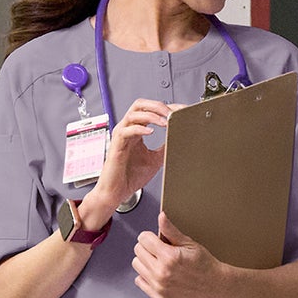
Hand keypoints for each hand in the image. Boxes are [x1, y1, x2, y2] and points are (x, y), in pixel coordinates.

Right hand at [88, 98, 174, 221]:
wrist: (116, 192)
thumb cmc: (130, 177)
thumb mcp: (155, 159)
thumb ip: (165, 147)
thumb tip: (179, 138)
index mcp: (136, 131)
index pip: (151, 111)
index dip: (167, 108)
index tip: (181, 110)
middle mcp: (127, 129)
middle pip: (140, 105)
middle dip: (158, 106)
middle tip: (172, 112)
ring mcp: (121, 135)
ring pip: (134, 113)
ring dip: (152, 115)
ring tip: (165, 121)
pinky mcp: (116, 144)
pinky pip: (126, 130)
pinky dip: (140, 128)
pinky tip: (150, 132)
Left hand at [133, 213, 225, 297]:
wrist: (212, 284)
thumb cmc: (202, 263)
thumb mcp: (188, 243)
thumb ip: (170, 230)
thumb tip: (161, 217)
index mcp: (169, 257)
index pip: (143, 239)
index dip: (150, 236)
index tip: (156, 238)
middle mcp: (161, 273)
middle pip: (137, 250)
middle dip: (147, 247)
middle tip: (160, 249)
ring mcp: (159, 286)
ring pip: (136, 264)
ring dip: (145, 260)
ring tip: (159, 261)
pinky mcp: (158, 295)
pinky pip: (139, 281)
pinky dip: (145, 275)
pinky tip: (158, 272)